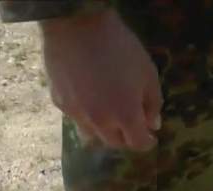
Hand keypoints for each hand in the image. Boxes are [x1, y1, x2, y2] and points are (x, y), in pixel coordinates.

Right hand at [41, 9, 161, 151]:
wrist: (77, 26)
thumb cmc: (119, 47)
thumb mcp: (147, 72)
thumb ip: (153, 103)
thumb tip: (152, 124)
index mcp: (125, 116)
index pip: (137, 143)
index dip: (146, 142)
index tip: (150, 136)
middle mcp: (100, 123)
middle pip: (114, 142)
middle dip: (126, 137)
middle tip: (132, 125)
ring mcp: (77, 115)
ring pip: (92, 135)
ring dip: (104, 131)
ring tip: (109, 116)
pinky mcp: (60, 103)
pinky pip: (76, 118)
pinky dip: (86, 116)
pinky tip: (89, 99)